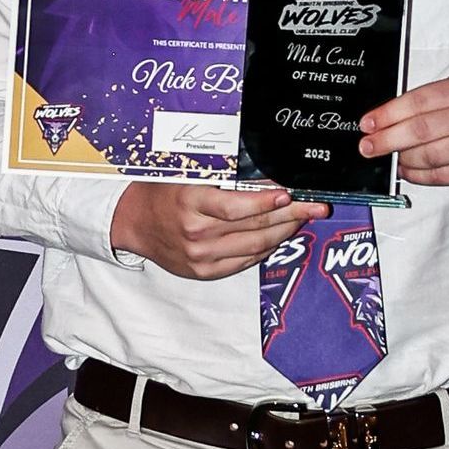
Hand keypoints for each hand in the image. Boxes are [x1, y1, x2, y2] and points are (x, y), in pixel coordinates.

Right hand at [110, 182, 329, 279]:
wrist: (133, 222)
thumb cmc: (163, 192)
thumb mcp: (188, 176)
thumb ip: (223, 179)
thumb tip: (267, 181)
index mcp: (191, 203)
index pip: (237, 206)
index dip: (267, 201)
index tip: (290, 193)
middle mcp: (196, 234)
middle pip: (254, 227)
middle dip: (290, 215)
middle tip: (316, 207)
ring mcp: (201, 257)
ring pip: (255, 247)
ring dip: (283, 232)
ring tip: (302, 219)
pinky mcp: (204, 272)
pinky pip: (244, 262)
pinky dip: (265, 249)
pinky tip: (278, 236)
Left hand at [358, 76, 448, 188]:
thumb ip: (428, 102)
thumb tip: (385, 120)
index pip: (418, 101)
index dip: (388, 114)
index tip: (368, 124)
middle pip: (420, 130)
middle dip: (387, 140)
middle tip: (368, 146)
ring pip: (429, 156)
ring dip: (402, 159)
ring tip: (391, 158)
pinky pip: (440, 175)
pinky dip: (418, 175)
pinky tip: (407, 170)